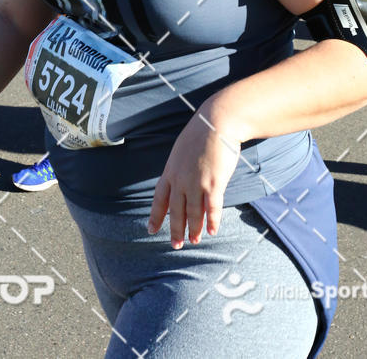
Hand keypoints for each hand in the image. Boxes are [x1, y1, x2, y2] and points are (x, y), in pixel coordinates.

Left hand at [147, 110, 240, 248]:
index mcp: (170, 171)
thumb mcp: (181, 151)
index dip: (155, 216)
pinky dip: (212, 221)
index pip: (159, 199)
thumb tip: (180, 181)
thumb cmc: (200, 134)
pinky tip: (213, 231)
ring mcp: (197, 183)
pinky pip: (212, 208)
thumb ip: (179, 168)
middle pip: (176, 211)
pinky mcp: (214, 184)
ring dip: (194, 229)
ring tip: (195, 240)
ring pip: (193, 213)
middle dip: (175, 229)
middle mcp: (181, 180)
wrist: (215, 122)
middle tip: (176, 245)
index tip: (151, 230)